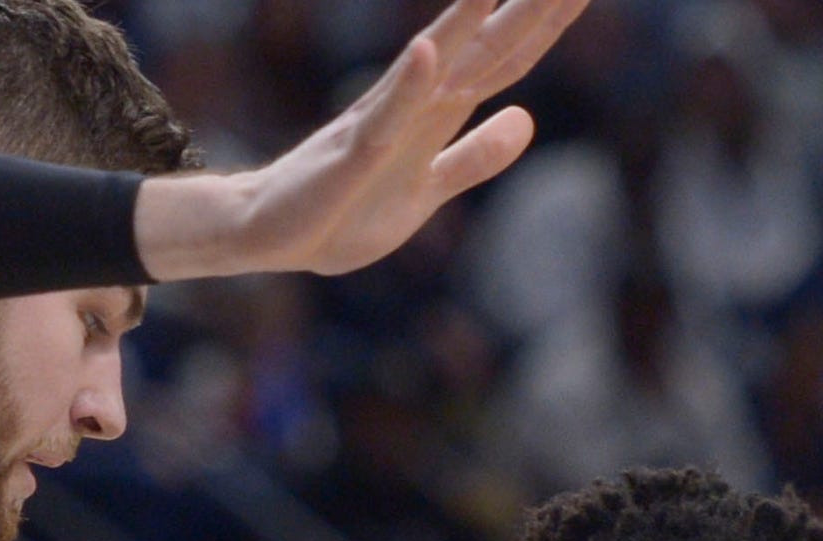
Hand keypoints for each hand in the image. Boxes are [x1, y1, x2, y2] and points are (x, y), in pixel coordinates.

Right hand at [136, 0, 592, 280]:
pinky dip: (408, 84)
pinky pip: (384, 117)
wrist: (272, 236)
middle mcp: (415, 101)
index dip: (550, 21)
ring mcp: (384, 122)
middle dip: (532, 6)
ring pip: (440, 63)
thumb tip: (525, 120)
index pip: (508, 57)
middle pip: (488, 47)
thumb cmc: (347, 210)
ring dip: (473, 19)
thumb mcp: (429, 189)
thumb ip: (475, 155)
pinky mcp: (353, 154)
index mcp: (438, 109)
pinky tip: (427, 50)